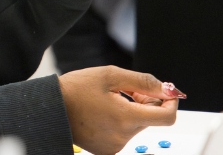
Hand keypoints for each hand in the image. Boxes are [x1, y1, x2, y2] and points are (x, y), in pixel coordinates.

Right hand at [59, 66, 183, 154]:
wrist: (51, 107)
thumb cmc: (76, 90)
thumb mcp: (110, 75)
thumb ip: (143, 81)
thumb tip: (167, 88)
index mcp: (126, 117)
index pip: (167, 117)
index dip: (171, 101)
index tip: (165, 92)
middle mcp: (124, 135)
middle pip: (151, 118)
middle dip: (147, 102)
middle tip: (129, 89)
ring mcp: (116, 145)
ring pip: (138, 125)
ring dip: (133, 111)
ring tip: (111, 99)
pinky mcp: (108, 149)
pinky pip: (125, 134)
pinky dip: (122, 121)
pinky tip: (105, 111)